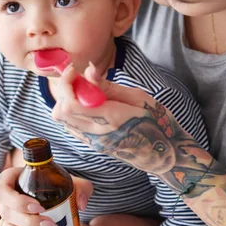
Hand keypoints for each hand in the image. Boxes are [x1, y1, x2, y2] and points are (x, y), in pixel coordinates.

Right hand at [0, 167, 92, 225]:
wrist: (59, 194)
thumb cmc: (59, 184)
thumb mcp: (72, 181)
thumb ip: (82, 187)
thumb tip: (81, 205)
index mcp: (11, 181)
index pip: (2, 191)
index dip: (17, 202)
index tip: (39, 207)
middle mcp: (5, 201)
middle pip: (6, 214)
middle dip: (28, 222)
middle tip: (50, 224)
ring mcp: (8, 219)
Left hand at [51, 64, 205, 175]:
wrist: (165, 154)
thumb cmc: (157, 122)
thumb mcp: (139, 97)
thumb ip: (108, 86)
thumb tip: (88, 71)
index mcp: (112, 119)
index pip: (71, 104)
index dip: (66, 83)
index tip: (75, 71)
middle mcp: (98, 134)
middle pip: (60, 112)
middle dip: (65, 91)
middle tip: (81, 80)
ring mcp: (94, 143)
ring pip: (63, 121)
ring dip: (67, 101)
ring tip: (87, 92)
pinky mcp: (94, 146)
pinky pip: (72, 126)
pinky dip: (73, 112)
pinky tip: (89, 105)